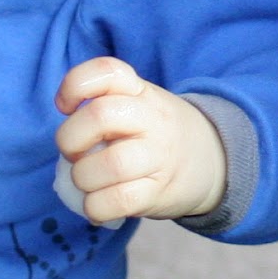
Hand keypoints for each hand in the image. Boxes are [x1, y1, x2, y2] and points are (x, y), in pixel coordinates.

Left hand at [54, 56, 226, 225]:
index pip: (107, 71)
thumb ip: (103, 108)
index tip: (65, 106)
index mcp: (140, 91)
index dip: (74, 85)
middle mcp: (152, 118)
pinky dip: (96, 207)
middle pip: (100, 115)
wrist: (213, 161)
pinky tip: (96, 206)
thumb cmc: (154, 132)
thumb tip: (67, 144)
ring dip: (82, 177)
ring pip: (110, 164)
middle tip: (73, 153)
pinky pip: (119, 201)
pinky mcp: (159, 192)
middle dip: (69, 139)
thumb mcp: (138, 104)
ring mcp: (159, 155)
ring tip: (86, 181)